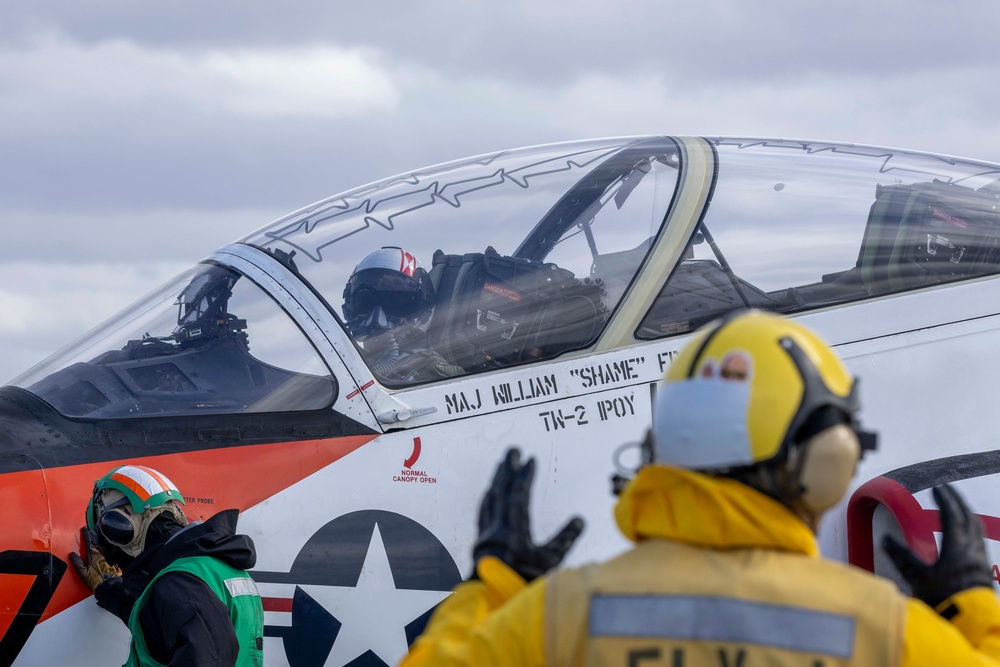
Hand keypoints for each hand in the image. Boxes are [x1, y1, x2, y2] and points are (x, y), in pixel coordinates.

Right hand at [70, 528, 118, 592]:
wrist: (108, 585)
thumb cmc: (95, 580)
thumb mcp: (83, 573)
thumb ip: (77, 563)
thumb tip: (72, 554)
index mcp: (93, 555)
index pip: (89, 543)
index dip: (86, 535)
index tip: (84, 529)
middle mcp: (101, 553)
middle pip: (97, 541)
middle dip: (93, 534)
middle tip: (90, 529)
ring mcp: (107, 555)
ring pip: (102, 543)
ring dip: (99, 537)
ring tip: (96, 532)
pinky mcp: (111, 558)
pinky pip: (107, 548)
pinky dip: (104, 543)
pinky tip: (104, 542)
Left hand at [473, 448, 584, 580]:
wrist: (495, 604)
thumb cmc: (525, 585)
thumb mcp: (550, 564)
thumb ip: (565, 539)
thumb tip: (579, 519)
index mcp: (512, 532)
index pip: (517, 496)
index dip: (524, 476)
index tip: (530, 459)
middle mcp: (495, 530)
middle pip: (500, 492)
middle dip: (506, 469)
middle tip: (512, 450)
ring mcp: (485, 536)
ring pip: (489, 500)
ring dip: (497, 481)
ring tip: (501, 466)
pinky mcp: (480, 543)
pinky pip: (484, 512)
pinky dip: (489, 498)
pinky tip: (490, 495)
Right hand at [883, 484, 991, 610]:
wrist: (971, 621)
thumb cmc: (944, 599)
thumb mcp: (917, 577)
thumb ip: (901, 557)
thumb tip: (885, 540)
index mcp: (956, 545)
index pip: (951, 514)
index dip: (944, 498)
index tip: (936, 487)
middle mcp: (972, 547)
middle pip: (967, 515)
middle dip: (957, 499)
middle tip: (947, 488)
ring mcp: (980, 556)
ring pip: (976, 526)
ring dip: (966, 511)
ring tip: (957, 505)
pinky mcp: (983, 567)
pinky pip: (978, 537)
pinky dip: (970, 526)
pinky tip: (966, 532)